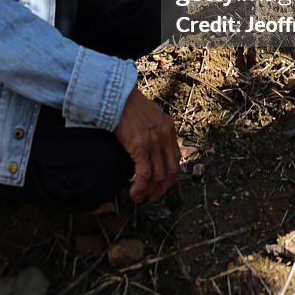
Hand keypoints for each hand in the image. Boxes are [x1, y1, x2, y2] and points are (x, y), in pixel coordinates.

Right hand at [114, 87, 180, 202]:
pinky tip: (133, 192)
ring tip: (139, 198)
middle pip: (171, 171)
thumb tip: (155, 151)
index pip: (176, 159)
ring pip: (158, 176)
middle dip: (162, 189)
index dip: (169, 177)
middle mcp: (165, 135)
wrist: (117, 96)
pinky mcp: (140, 146)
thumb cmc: (129, 105)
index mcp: (169, 128)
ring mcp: (154, 141)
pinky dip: (140, 187)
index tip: (160, 186)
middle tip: (151, 198)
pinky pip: (144, 174)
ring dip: (149, 192)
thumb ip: (157, 131)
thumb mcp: (151, 116)